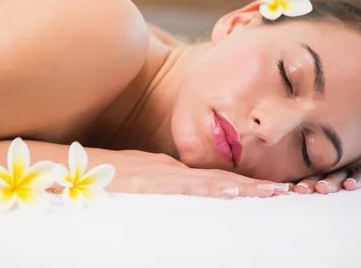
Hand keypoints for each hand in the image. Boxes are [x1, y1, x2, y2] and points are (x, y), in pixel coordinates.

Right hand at [89, 149, 290, 198]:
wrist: (74, 168)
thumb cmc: (101, 175)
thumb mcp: (135, 175)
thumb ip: (158, 178)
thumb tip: (180, 185)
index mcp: (169, 170)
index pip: (213, 176)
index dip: (242, 182)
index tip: (269, 188)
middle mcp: (172, 171)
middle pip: (220, 178)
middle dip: (253, 186)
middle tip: (287, 190)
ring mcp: (164, 177)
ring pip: (212, 182)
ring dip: (244, 188)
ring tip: (274, 191)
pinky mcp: (153, 184)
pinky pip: (189, 188)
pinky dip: (214, 188)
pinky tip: (234, 190)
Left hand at [291, 154, 360, 193]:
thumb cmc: (344, 174)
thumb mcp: (328, 177)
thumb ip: (310, 185)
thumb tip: (282, 194)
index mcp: (322, 169)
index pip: (308, 175)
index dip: (298, 182)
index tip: (289, 190)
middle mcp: (336, 167)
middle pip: (321, 175)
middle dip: (311, 183)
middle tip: (301, 190)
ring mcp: (352, 167)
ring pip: (339, 175)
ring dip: (330, 182)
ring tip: (321, 188)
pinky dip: (357, 179)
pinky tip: (350, 185)